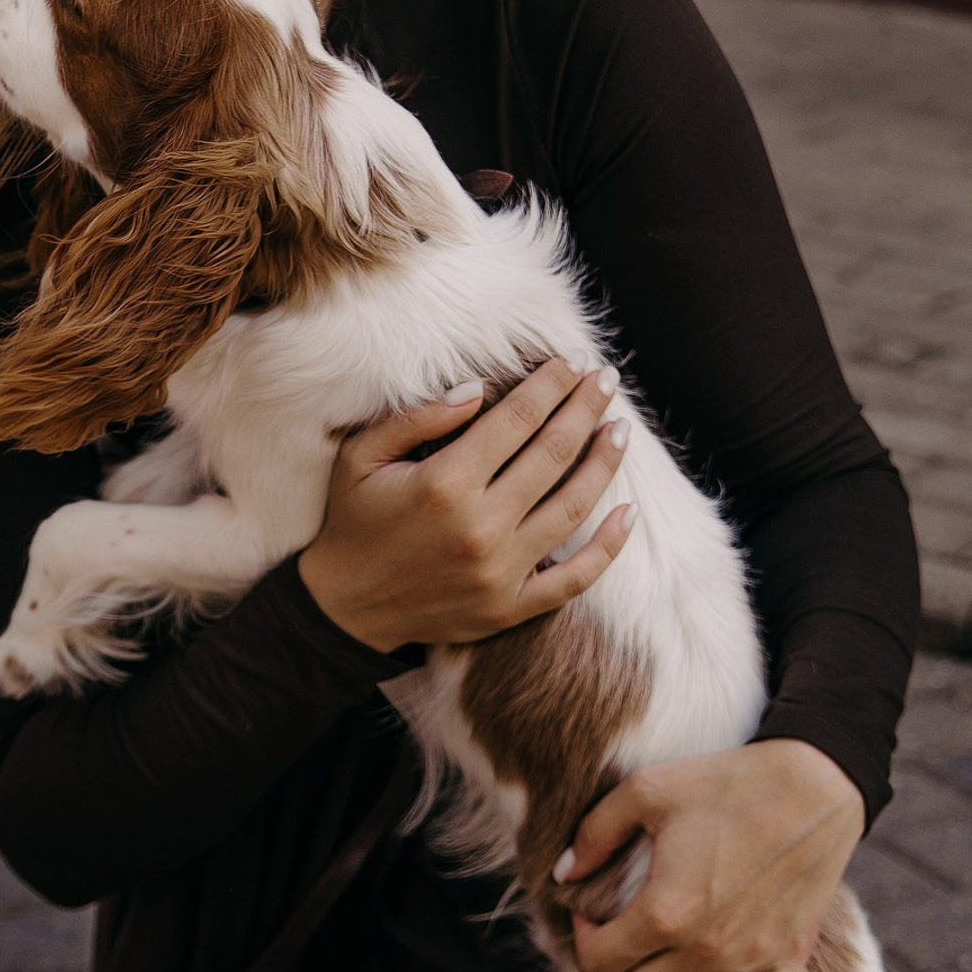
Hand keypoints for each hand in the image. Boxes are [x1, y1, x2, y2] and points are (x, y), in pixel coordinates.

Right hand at [297, 359, 633, 652]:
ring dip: (605, 462)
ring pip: (573, 506)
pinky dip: (609, 547)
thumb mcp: (361, 456)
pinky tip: (628, 513)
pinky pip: (575, 578)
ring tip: (621, 431)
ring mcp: (500, 572)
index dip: (552, 384)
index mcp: (445, 483)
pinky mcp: (510, 607)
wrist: (344, 609)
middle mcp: (480, 526)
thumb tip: (479, 388)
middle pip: (554, 452)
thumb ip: (417, 418)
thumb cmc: (353, 523)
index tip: (572, 362)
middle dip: (586, 408)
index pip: (519, 418)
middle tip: (605, 380)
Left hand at [557, 739, 865, 971]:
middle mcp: (704, 949)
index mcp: (665, 911)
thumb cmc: (728, 783)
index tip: (585, 915)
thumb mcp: (645, 791)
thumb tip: (563, 875)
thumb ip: (594, 835)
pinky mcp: (786, 960)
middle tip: (601, 953)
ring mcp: (748, 960)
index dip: (579, 940)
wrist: (817, 785)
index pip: (598, 959)